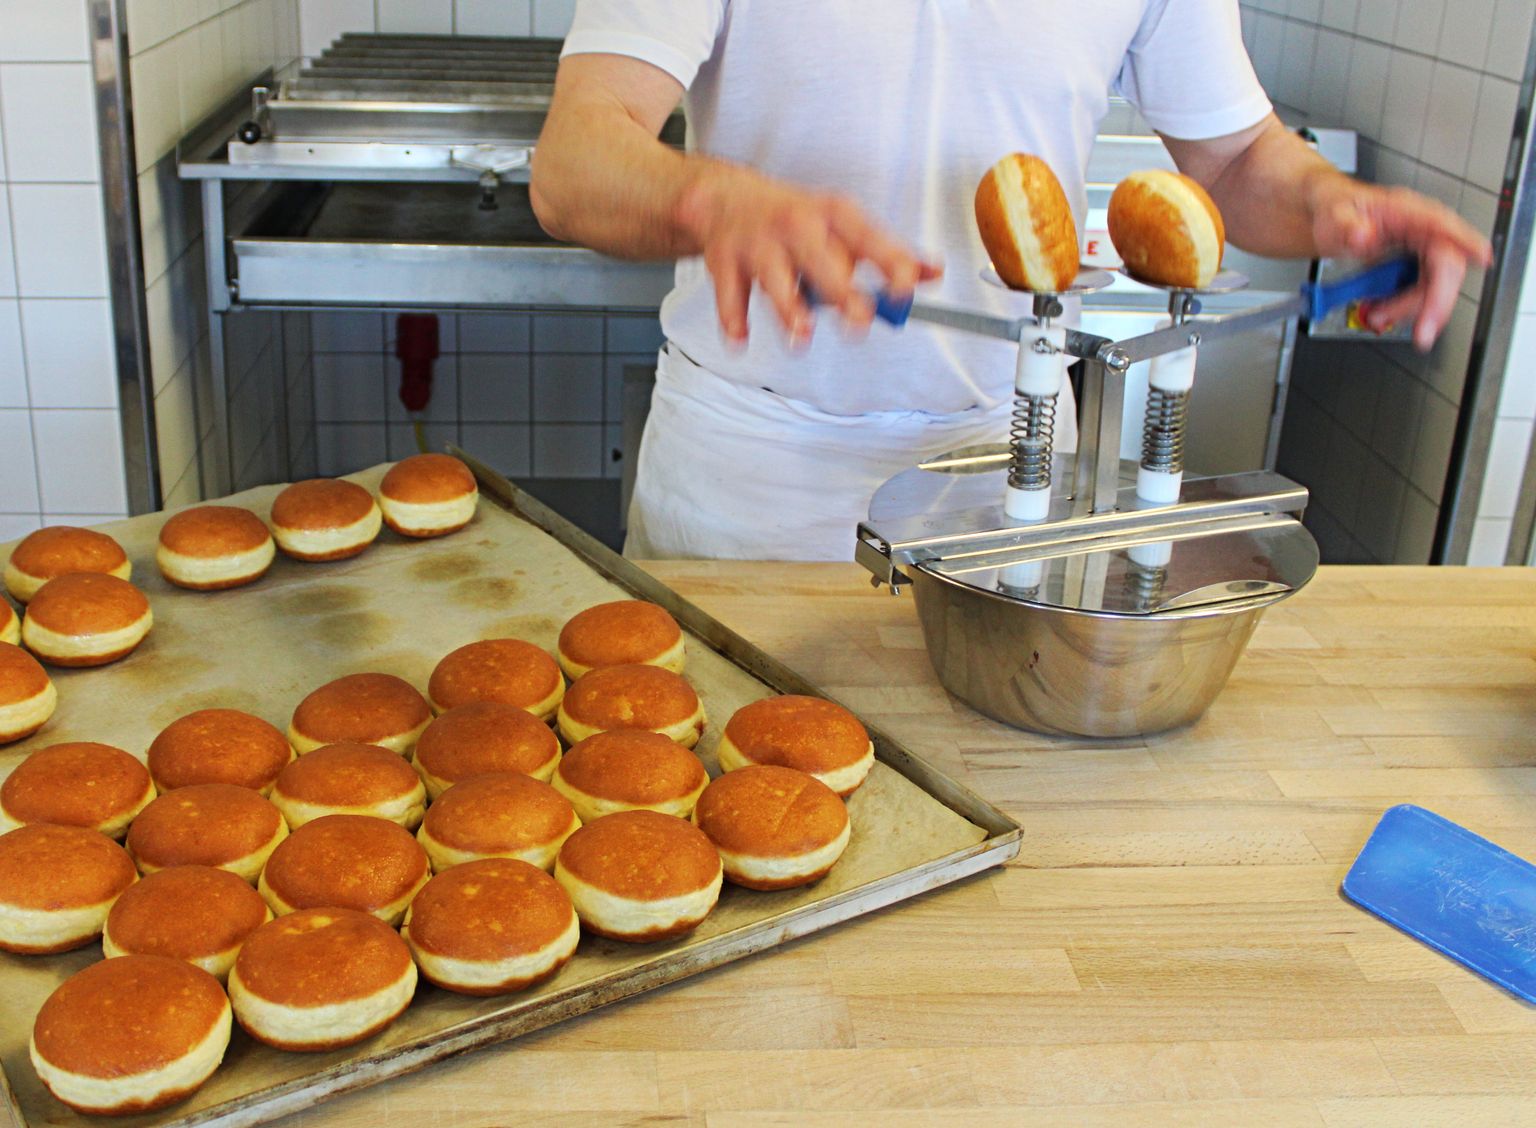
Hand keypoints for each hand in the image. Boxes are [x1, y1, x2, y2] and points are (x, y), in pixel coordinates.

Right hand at [675, 170, 941, 345]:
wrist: (727, 200)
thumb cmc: (796, 220)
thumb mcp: (844, 226)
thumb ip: (888, 253)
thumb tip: (933, 273)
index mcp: (833, 215)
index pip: (867, 237)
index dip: (888, 261)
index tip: (906, 288)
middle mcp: (796, 225)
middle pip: (820, 258)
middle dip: (840, 289)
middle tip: (860, 321)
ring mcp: (758, 243)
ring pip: (775, 277)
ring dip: (788, 308)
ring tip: (801, 336)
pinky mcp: (725, 261)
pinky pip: (729, 293)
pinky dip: (733, 318)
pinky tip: (740, 340)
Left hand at [1310, 177, 1491, 350]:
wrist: (1331, 217)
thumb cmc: (1336, 209)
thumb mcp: (1333, 215)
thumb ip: (1346, 226)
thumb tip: (1363, 236)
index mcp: (1406, 211)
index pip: (1443, 225)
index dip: (1466, 241)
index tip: (1482, 258)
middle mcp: (1422, 229)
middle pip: (1446, 267)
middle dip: (1436, 303)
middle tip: (1422, 333)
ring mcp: (1422, 249)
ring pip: (1434, 286)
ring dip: (1410, 310)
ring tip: (1377, 315)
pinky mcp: (1417, 266)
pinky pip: (1422, 292)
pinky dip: (1404, 309)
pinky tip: (1383, 311)